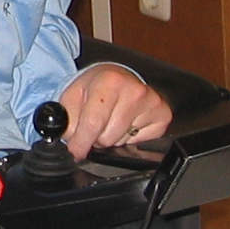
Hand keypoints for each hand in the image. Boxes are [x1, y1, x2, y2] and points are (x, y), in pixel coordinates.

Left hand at [57, 64, 171, 158]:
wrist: (113, 77)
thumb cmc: (93, 87)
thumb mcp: (71, 98)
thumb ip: (66, 120)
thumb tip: (70, 143)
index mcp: (110, 81)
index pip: (93, 124)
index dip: (80, 143)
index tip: (75, 151)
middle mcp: (134, 91)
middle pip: (107, 138)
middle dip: (96, 137)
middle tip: (95, 123)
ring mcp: (152, 103)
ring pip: (121, 143)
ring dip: (111, 137)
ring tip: (110, 120)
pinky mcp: (163, 116)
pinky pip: (139, 144)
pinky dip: (128, 138)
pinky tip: (126, 122)